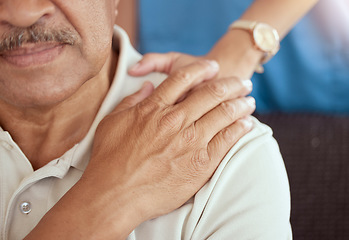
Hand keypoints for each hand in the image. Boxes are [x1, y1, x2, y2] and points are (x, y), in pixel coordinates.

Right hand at [85, 59, 254, 237]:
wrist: (115, 195)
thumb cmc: (109, 160)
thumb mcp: (112, 122)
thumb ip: (132, 101)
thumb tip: (148, 86)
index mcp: (154, 108)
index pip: (183, 78)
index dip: (202, 69)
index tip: (212, 66)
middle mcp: (175, 120)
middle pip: (211, 93)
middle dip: (231, 83)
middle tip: (242, 82)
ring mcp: (190, 141)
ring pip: (224, 113)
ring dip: (240, 103)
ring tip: (249, 100)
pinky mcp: (201, 163)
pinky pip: (227, 140)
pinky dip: (240, 128)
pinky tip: (247, 123)